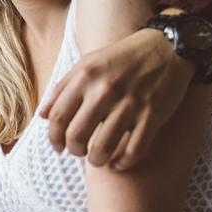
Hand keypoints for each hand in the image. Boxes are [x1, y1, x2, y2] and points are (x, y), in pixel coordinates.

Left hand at [39, 28, 193, 169]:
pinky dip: (122, 163)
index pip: (59, 117)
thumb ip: (63, 88)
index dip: (54, 138)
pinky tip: (118, 164)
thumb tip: (43, 115)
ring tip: (97, 160)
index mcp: (86, 77)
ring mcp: (130, 105)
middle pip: (77, 136)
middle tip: (78, 152)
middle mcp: (105, 91)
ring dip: (96, 160)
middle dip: (74, 150)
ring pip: (102, 148)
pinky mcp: (153, 116)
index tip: (58, 147)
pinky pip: (133, 150)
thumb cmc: (122, 58)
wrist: (168, 47)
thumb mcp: (87, 64)